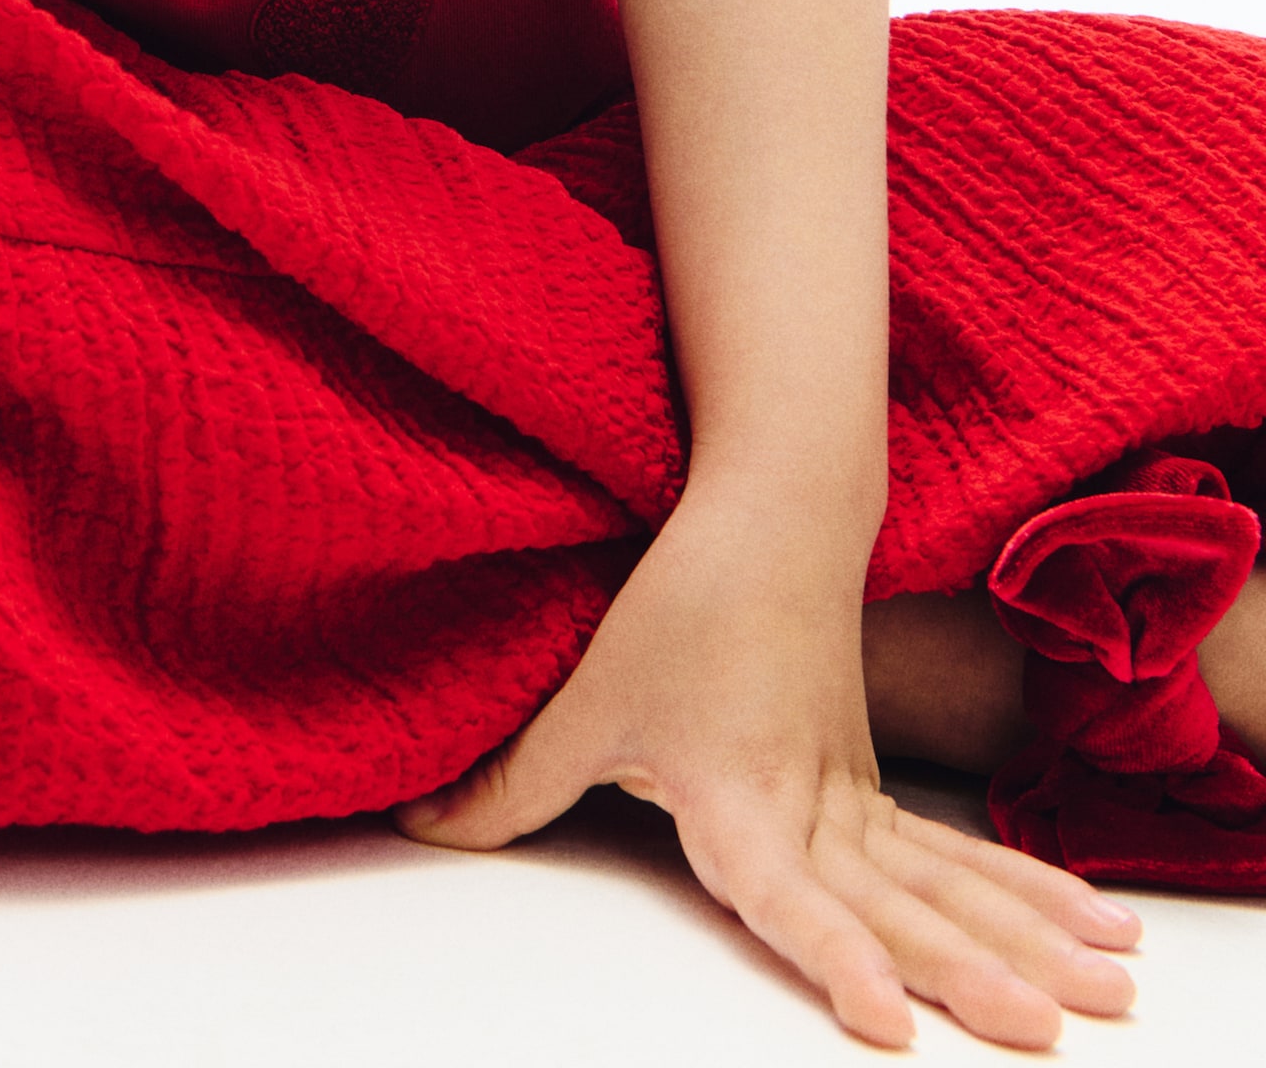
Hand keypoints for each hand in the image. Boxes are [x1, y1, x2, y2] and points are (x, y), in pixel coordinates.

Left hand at [395, 498, 1141, 1049]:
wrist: (771, 513)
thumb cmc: (680, 605)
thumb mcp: (588, 702)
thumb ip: (514, 784)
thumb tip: (421, 827)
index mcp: (745, 800)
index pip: (795, 897)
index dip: (838, 956)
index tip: (886, 1014)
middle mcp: (815, 810)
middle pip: (907, 906)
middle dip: (978, 974)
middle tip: (1048, 1032)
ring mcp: (857, 798)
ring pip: (952, 884)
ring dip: (1029, 939)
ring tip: (1107, 994)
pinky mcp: (873, 788)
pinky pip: (959, 858)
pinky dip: (1028, 895)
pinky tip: (1092, 932)